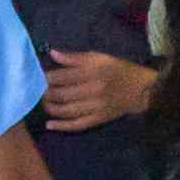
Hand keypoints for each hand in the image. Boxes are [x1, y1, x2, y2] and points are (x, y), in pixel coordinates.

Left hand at [42, 48, 159, 132]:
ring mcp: (95, 107)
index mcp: (93, 72)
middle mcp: (93, 90)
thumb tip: (52, 53)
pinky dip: (62, 126)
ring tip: (43, 103)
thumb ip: (75, 57)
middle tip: (37, 91)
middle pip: (62, 94)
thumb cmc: (119, 70)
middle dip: (46, 93)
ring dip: (51, 108)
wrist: (142, 90)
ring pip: (67, 110)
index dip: (47, 77)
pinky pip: (77, 125)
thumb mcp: (100, 57)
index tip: (37, 76)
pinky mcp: (98, 119)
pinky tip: (50, 124)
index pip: (63, 76)